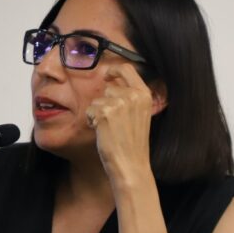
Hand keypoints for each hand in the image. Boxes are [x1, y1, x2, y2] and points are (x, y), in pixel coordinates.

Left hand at [85, 64, 161, 184]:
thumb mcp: (139, 114)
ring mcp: (119, 103)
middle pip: (109, 88)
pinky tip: (102, 132)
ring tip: (109, 129)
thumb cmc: (132, 143)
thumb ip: (130, 97)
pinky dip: (91, 121)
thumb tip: (112, 84)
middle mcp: (133, 95)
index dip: (114, 70)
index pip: (127, 68)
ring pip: (97, 100)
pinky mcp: (104, 113)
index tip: (107, 76)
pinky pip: (90, 110)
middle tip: (111, 121)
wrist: (131, 164)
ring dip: (98, 113)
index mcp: (144, 94)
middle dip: (104, 103)